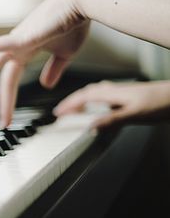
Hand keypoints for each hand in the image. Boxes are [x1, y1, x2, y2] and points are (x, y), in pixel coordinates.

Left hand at [0, 0, 88, 126]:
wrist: (81, 3)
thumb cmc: (74, 24)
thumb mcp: (65, 54)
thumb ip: (53, 69)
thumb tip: (45, 85)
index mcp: (26, 50)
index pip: (10, 78)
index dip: (7, 98)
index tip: (6, 118)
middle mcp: (17, 46)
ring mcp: (17, 40)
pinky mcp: (22, 36)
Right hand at [54, 80, 169, 129]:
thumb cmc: (162, 102)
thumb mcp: (135, 114)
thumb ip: (112, 120)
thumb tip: (91, 127)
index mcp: (112, 93)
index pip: (83, 97)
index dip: (69, 104)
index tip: (58, 112)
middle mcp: (115, 90)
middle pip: (86, 94)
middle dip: (72, 102)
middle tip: (62, 112)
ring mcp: (122, 92)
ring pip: (95, 94)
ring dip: (82, 100)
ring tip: (76, 109)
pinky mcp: (129, 96)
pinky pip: (105, 96)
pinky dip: (95, 101)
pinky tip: (101, 107)